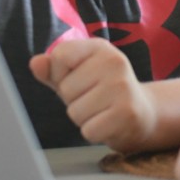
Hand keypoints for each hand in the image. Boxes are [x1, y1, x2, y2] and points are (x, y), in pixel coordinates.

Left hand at [29, 37, 156, 150]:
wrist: (143, 112)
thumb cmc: (103, 92)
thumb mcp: (78, 75)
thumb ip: (53, 70)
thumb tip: (35, 63)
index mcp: (100, 47)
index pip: (60, 55)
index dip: (60, 74)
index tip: (79, 79)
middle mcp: (114, 61)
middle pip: (66, 88)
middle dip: (74, 100)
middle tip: (96, 99)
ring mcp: (122, 86)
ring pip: (75, 112)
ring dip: (84, 118)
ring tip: (102, 110)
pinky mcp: (126, 112)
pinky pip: (88, 130)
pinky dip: (94, 132)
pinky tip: (109, 123)